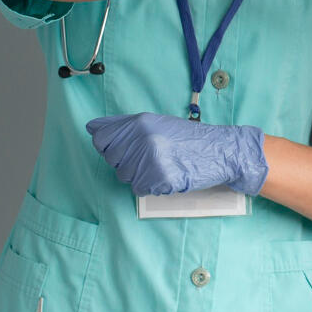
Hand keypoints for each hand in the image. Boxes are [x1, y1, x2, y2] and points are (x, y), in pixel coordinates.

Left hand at [85, 113, 267, 196]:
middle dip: (127, 161)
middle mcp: (142, 139)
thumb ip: (123, 125)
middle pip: (113, 159)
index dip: (109, 145)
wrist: (220, 151)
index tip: (123, 147)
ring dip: (140, 174)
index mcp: (139, 122)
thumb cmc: (188, 138)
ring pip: (125, 176)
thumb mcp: (156, 122)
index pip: (100, 138)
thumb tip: (92, 128)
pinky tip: (166, 175)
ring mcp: (150, 159)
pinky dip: (151, 185)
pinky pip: (140, 188)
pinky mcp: (159, 178)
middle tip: (151, 156)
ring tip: (161, 164)